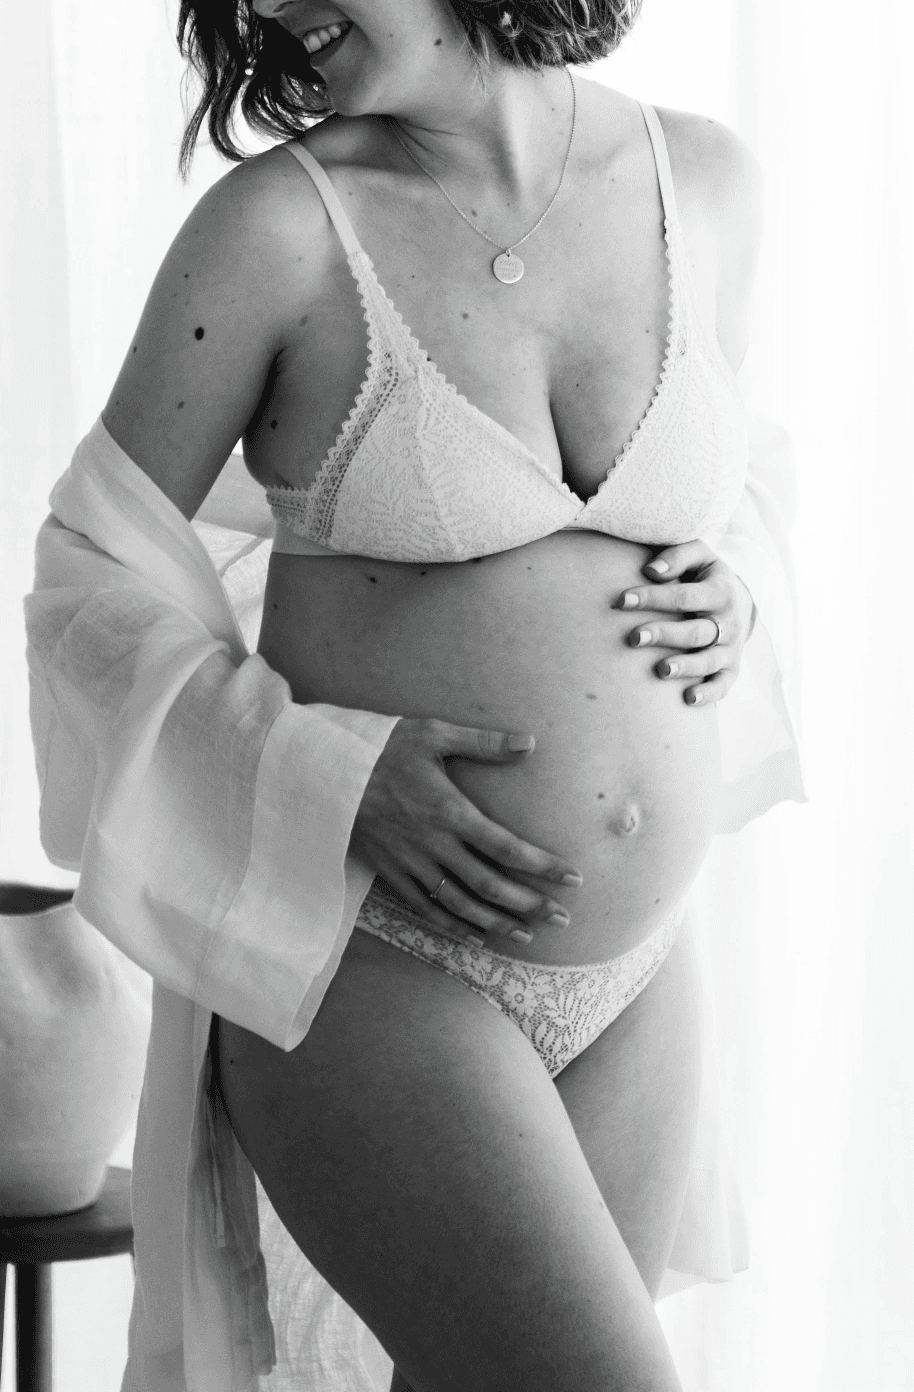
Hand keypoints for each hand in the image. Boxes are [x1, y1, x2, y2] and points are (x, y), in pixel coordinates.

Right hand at [350, 718, 582, 945]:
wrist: (326, 771)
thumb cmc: (382, 747)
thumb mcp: (433, 734)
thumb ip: (483, 743)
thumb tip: (530, 743)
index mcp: (450, 811)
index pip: (507, 847)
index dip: (543, 866)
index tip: (573, 878)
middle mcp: (434, 844)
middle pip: (490, 884)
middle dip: (530, 904)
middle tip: (563, 918)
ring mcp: (411, 863)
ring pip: (461, 904)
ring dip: (497, 923)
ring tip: (528, 935)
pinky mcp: (392, 872)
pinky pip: (426, 908)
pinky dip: (453, 926)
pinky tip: (476, 936)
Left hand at [615, 539, 755, 707]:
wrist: (742, 602)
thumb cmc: (706, 577)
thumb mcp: (700, 556)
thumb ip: (677, 556)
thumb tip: (650, 571)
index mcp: (720, 592)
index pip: (684, 596)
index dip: (652, 598)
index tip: (622, 600)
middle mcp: (728, 622)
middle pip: (695, 631)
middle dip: (664, 634)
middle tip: (633, 637)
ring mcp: (731, 648)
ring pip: (708, 661)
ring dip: (685, 666)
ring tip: (660, 670)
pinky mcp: (731, 670)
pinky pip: (723, 685)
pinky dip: (708, 694)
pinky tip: (688, 699)